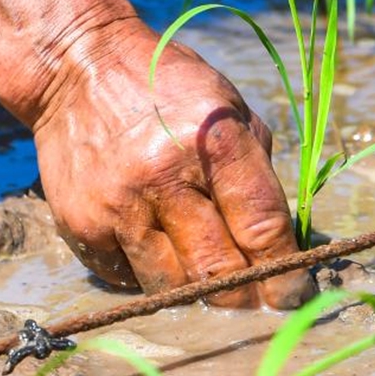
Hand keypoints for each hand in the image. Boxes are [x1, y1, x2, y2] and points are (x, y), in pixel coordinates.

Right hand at [31, 10, 313, 309]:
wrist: (77, 69)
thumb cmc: (168, 88)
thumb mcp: (230, 108)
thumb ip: (255, 173)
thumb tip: (282, 243)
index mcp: (213, 143)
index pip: (262, 226)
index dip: (285, 271)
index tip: (297, 295)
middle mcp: (163, 178)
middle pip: (217, 271)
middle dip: (248, 299)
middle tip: (263, 306)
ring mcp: (118, 207)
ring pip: (173, 288)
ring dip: (200, 294)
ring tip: (214, 283)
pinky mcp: (82, 228)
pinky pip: (129, 278)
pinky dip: (153, 277)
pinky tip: (162, 252)